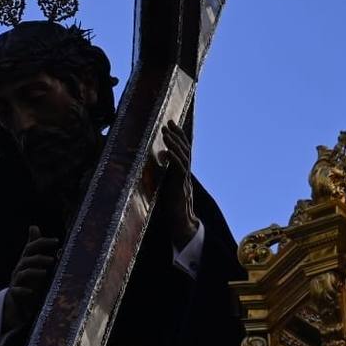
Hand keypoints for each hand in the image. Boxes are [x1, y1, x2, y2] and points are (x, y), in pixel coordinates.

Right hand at [1, 226, 60, 334]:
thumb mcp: (33, 262)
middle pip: (27, 259)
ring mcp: (16, 281)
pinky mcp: (14, 293)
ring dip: (34, 272)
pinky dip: (24, 291)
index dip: (42, 242)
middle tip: (53, 260)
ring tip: (45, 273)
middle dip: (39, 258)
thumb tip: (33, 226)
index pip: (31, 247)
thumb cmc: (28, 279)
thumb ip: (35, 246)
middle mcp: (20, 269)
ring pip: (23, 273)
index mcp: (25, 260)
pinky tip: (32, 292)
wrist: (15, 300)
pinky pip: (17, 290)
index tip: (57, 241)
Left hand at [158, 119, 199, 250]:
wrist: (181, 223)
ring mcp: (184, 179)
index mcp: (181, 171)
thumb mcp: (165, 182)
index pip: (182, 149)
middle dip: (177, 135)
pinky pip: (180, 170)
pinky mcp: (180, 187)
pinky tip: (167, 150)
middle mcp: (184, 173)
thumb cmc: (172, 205)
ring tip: (166, 132)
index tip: (171, 123)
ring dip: (174, 143)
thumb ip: (165, 169)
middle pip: (184, 149)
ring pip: (183, 157)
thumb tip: (160, 155)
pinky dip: (174, 158)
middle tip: (168, 122)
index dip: (178, 136)